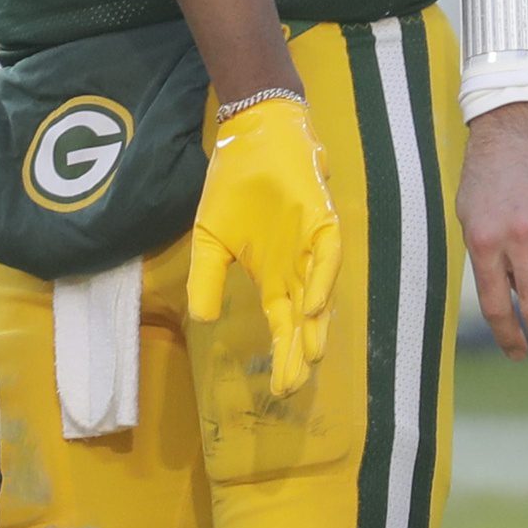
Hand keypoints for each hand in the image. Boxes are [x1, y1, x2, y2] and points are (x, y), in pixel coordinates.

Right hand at [187, 95, 340, 397]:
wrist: (248, 138)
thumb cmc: (232, 187)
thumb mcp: (208, 239)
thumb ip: (206, 278)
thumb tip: (202, 320)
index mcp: (272, 277)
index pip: (282, 326)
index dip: (282, 356)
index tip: (278, 389)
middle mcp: (296, 269)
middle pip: (302, 320)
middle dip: (299, 352)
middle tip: (293, 385)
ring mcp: (311, 246)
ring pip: (318, 294)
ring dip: (315, 324)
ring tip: (310, 356)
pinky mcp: (322, 222)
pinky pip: (325, 256)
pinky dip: (320, 280)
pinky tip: (311, 304)